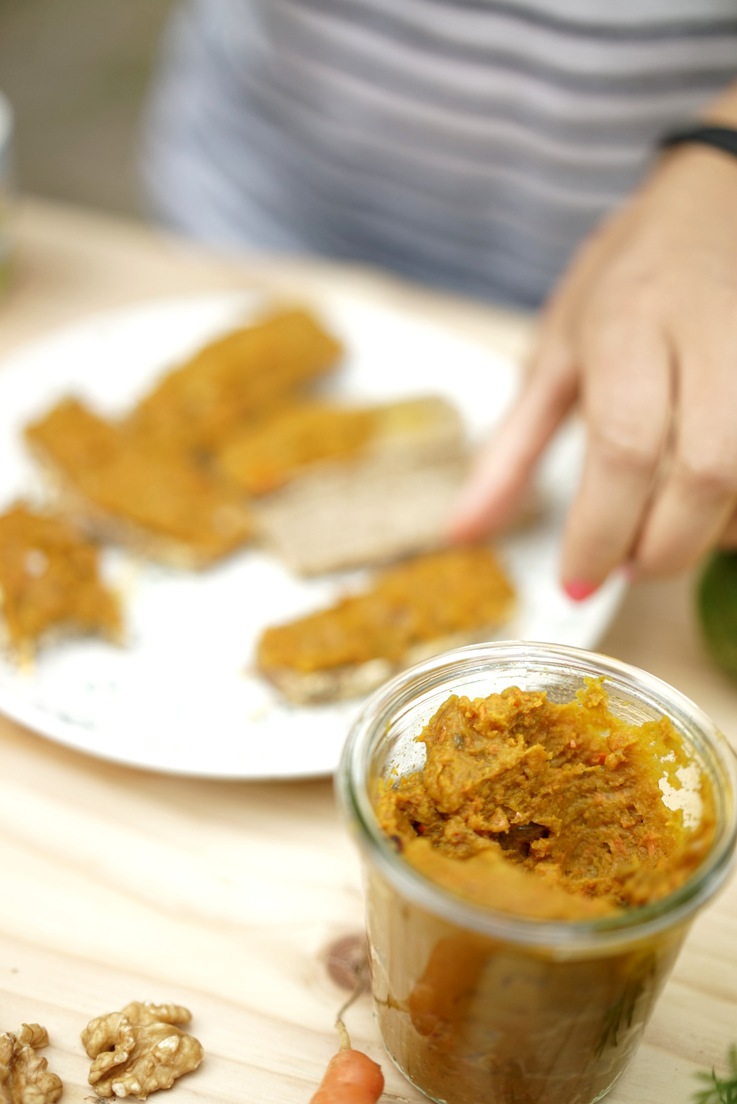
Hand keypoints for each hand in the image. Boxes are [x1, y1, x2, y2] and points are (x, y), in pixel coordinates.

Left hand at [447, 141, 736, 598]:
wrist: (720, 199)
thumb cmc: (628, 280)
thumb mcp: (554, 355)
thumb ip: (510, 452)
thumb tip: (461, 535)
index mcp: (629, 327)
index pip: (624, 449)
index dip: (601, 532)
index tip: (576, 582)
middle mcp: (710, 335)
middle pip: (706, 475)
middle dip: (662, 547)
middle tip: (625, 564)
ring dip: (710, 535)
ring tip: (665, 533)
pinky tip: (714, 509)